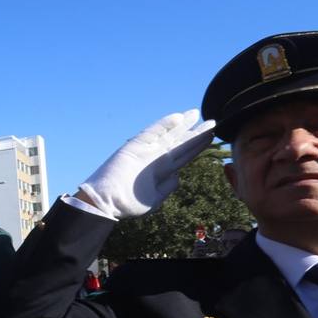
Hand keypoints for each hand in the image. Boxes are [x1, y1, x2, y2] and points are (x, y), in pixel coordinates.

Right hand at [76, 109, 214, 218]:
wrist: (106, 202)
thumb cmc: (128, 203)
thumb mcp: (155, 199)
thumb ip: (168, 186)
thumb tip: (178, 174)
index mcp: (162, 171)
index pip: (184, 155)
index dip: (198, 145)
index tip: (211, 136)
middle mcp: (156, 158)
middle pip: (180, 142)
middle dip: (195, 132)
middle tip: (211, 121)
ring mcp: (146, 151)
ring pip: (169, 135)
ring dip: (183, 125)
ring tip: (196, 114)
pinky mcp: (134, 146)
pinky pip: (151, 132)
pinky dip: (164, 125)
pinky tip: (177, 118)